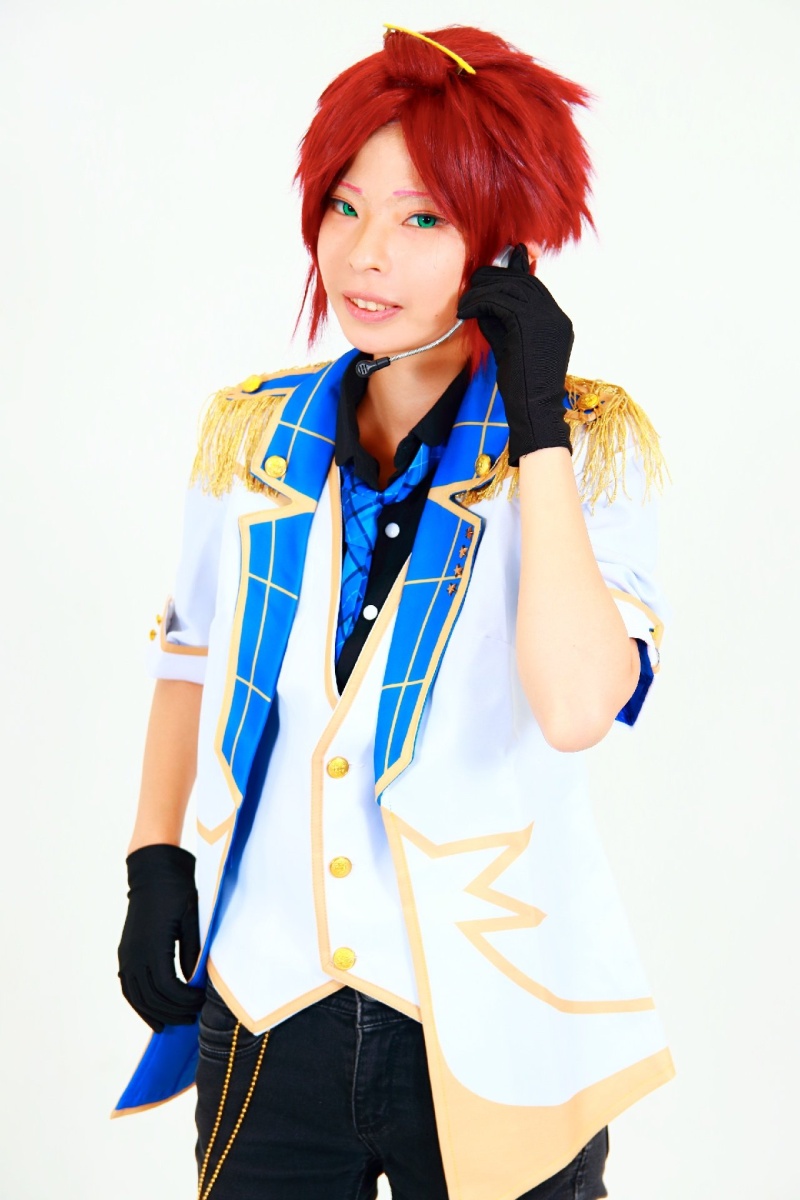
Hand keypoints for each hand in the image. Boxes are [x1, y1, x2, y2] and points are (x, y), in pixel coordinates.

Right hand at [117, 843, 204, 1032]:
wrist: (153, 873)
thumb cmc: (177, 893)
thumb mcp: (191, 920)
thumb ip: (192, 953)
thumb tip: (194, 983)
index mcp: (154, 948)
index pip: (168, 989)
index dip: (185, 1002)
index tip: (200, 1005)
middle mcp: (135, 955)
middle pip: (152, 998)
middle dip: (173, 1012)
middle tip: (192, 1019)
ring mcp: (127, 955)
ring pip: (136, 997)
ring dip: (153, 1013)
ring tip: (171, 1024)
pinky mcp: (125, 952)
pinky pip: (127, 986)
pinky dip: (138, 1003)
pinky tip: (149, 1012)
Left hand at [457, 243, 573, 464]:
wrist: (533, 410)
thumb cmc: (521, 386)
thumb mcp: (511, 347)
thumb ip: (502, 322)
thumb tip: (482, 301)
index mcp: (557, 320)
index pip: (532, 286)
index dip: (507, 279)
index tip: (485, 283)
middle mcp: (555, 315)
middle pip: (522, 280)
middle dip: (493, 279)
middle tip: (471, 288)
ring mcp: (545, 318)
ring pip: (510, 286)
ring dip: (482, 290)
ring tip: (464, 303)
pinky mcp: (529, 324)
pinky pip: (499, 301)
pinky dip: (479, 302)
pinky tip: (466, 312)